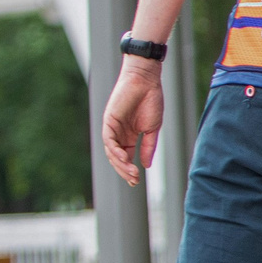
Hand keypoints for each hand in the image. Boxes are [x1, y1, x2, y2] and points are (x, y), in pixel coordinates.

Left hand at [101, 59, 163, 184]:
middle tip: (134, 181)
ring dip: (120, 164)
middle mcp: (119, 134)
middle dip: (125, 171)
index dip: (129, 170)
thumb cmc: (151, 101)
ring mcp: (113, 128)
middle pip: (117, 158)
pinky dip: (114, 150)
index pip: (126, 158)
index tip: (136, 181)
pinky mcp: (109, 120)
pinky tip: (122, 158)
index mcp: (129, 137)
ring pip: (111, 152)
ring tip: (131, 173)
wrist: (146, 81)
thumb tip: (146, 165)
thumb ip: (148, 146)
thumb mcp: (153, 128)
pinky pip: (109, 140)